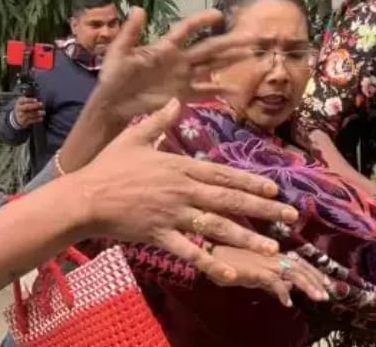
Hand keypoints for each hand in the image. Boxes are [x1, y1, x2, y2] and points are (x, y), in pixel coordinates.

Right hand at [13, 97, 43, 126]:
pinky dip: (36, 120)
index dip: (30, 100)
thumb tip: (38, 101)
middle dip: (34, 105)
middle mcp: (18, 109)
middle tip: (41, 104)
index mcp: (19, 102)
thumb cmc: (24, 107)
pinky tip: (41, 118)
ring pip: (29, 115)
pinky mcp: (23, 122)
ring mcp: (20, 116)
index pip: (23, 100)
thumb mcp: (25, 102)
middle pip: (26, 107)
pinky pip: (30, 121)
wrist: (17, 117)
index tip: (36, 100)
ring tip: (43, 112)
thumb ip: (31, 100)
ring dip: (37, 114)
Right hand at [70, 99, 300, 285]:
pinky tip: (230, 273)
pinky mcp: (161, 234)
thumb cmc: (107, 166)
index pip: (222, 173)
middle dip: (263, 208)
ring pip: (217, 226)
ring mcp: (173, 213)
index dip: (250, 181)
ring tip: (273, 249)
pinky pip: (190, 250)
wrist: (85, 196)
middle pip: (229, 199)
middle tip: (290, 217)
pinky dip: (210, 262)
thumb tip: (175, 101)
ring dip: (247, 238)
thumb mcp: (134, 137)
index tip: (275, 188)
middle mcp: (182, 189)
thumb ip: (159, 120)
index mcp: (179, 166)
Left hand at [92, 7, 252, 122]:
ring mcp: (182, 77)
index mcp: (164, 48)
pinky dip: (219, 90)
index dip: (201, 21)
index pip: (186, 30)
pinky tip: (237, 90)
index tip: (219, 15)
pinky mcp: (182, 94)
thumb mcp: (119, 51)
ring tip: (251, 55)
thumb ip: (130, 32)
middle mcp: (178, 60)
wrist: (113, 103)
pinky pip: (204, 91)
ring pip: (212, 66)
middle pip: (208, 48)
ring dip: (231, 61)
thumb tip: (139, 8)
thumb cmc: (114, 75)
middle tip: (251, 36)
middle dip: (229, 42)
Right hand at [209, 246, 330, 305]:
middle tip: (330, 292)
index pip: (299, 262)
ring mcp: (264, 262)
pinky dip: (282, 292)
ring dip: (308, 285)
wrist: (207, 257)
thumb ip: (272, 281)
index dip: (314, 272)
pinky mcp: (255, 270)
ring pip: (293, 272)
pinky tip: (287, 303)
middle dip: (317, 279)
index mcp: (272, 255)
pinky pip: (273, 281)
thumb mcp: (254, 274)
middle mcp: (271, 256)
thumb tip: (290, 288)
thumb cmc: (227, 263)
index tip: (327, 283)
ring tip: (320, 298)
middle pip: (301, 266)